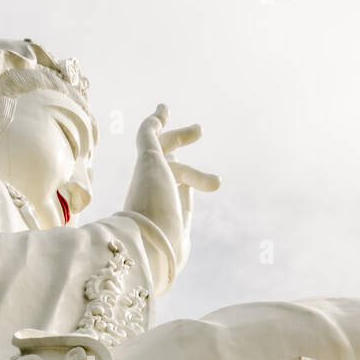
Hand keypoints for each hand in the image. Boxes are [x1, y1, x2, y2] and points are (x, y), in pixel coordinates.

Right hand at [123, 104, 219, 278]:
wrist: (148, 245)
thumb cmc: (164, 250)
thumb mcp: (179, 240)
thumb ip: (180, 227)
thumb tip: (182, 226)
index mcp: (156, 209)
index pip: (176, 188)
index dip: (191, 181)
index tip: (213, 183)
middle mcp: (147, 190)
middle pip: (169, 167)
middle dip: (186, 156)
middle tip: (201, 140)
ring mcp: (146, 174)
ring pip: (164, 150)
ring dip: (181, 136)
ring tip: (200, 130)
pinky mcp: (147, 160)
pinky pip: (147, 134)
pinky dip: (155, 121)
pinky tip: (163, 109)